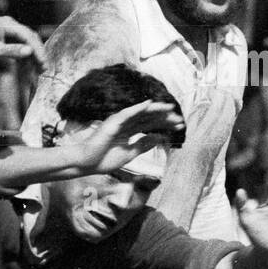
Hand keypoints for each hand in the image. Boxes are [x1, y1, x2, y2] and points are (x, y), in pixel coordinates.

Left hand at [0, 16, 45, 66]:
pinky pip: (17, 44)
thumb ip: (12, 52)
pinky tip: (28, 66)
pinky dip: (23, 55)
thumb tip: (30, 52)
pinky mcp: (2, 36)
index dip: (38, 50)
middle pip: (29, 38)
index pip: (28, 36)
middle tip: (44, 68)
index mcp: (7, 24)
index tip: (43, 63)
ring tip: (38, 69)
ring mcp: (6, 29)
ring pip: (25, 42)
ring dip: (32, 55)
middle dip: (38, 53)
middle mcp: (8, 24)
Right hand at [68, 100, 185, 173]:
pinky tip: (149, 104)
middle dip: (165, 118)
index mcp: (129, 132)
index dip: (165, 125)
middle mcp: (125, 124)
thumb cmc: (103, 160)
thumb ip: (143, 145)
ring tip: (170, 109)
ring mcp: (119, 122)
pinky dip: (138, 108)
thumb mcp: (129, 154)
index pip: (151, 125)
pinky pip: (127, 113)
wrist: (87, 164)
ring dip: (156, 110)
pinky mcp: (112, 123)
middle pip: (149, 118)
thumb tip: (159, 137)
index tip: (180, 126)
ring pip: (141, 113)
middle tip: (180, 119)